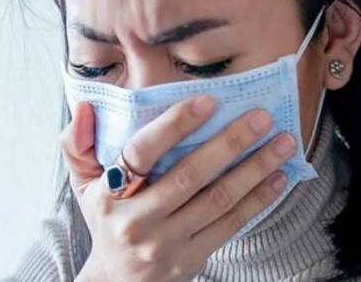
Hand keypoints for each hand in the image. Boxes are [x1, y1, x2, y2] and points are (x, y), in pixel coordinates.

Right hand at [61, 96, 295, 281]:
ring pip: (219, 200)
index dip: (175, 125)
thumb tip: (86, 107)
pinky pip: (231, 224)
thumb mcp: (83, 184)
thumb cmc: (105, 219)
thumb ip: (77, 143)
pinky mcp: (192, 259)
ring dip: (256, 168)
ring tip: (283, 143)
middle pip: (190, 176)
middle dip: (231, 142)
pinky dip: (258, 199)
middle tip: (262, 116)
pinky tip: (278, 176)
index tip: (209, 101)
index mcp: (109, 194)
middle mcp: (138, 221)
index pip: (142, 152)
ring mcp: (167, 243)